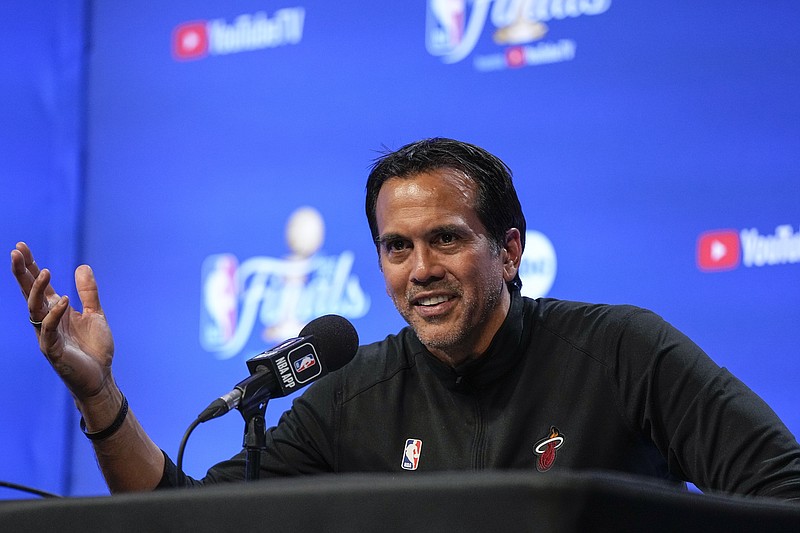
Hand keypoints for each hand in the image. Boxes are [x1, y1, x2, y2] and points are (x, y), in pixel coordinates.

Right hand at [10, 242, 114, 402]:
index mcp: (56, 311)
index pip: (39, 286)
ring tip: (45, 272)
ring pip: (34, 310)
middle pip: (29, 293)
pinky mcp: (53, 350)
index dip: (30, 267)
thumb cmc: (94, 348)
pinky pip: (48, 330)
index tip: (21, 246)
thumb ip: (87, 292)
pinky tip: (63, 300)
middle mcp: (47, 321)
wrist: (100, 377)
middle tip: (16, 252)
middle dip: (22, 273)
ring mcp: (48, 336)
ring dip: (37, 290)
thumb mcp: (95, 314)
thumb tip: (82, 266)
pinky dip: (55, 314)